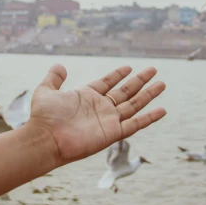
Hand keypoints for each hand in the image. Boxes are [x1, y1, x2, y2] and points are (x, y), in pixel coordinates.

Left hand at [27, 64, 166, 166]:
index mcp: (87, 96)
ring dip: (148, 95)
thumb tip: (59, 66)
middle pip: (125, 91)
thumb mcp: (46, 91)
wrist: (46, 138)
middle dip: (139, 81)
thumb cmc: (44, 117)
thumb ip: (54, 78)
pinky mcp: (113, 133)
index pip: (107, 83)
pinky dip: (149, 118)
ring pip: (134, 105)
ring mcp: (108, 120)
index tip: (129, 67)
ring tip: (162, 83)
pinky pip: (135, 124)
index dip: (118, 75)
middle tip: (153, 69)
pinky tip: (162, 110)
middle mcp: (100, 107)